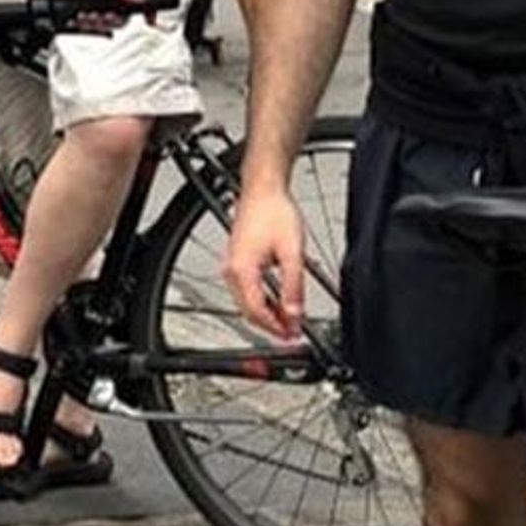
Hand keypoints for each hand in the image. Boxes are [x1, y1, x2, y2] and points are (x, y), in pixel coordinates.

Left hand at [37, 0, 159, 24]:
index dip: (145, 10)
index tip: (150, 20)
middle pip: (120, 18)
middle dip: (109, 21)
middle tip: (98, 16)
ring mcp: (91, 6)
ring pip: (104, 26)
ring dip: (95, 24)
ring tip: (83, 16)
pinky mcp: (79, 16)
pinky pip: (89, 30)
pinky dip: (83, 27)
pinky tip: (75, 20)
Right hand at [222, 183, 305, 340]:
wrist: (262, 189)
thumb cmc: (274, 212)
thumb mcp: (292, 253)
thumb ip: (293, 288)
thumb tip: (294, 314)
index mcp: (242, 269)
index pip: (257, 311)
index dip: (276, 328)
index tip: (293, 336)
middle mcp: (231, 269)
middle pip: (248, 310)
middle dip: (271, 325)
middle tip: (293, 332)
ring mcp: (231, 265)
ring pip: (246, 302)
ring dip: (266, 314)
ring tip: (289, 319)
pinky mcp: (235, 260)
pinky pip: (245, 290)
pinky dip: (261, 300)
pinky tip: (277, 301)